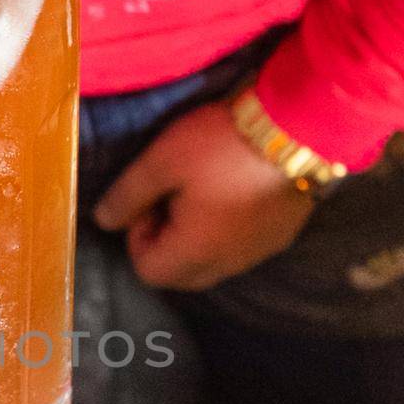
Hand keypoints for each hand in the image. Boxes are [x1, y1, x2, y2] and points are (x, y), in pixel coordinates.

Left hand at [93, 98, 313, 290]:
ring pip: (212, 263)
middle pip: (180, 275)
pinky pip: (242, 248)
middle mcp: (227, 264)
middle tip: (171, 196)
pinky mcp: (282, 236)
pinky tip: (233, 191)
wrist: (302, 128)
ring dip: (196, 238)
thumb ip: (126, 196)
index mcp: (193, 253)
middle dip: (165, 243)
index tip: (148, 200)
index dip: (137, 237)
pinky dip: (226, 232)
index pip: (148, 271)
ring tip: (201, 190)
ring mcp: (259, 253)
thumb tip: (102, 221)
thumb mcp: (161, 162)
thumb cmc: (221, 144)